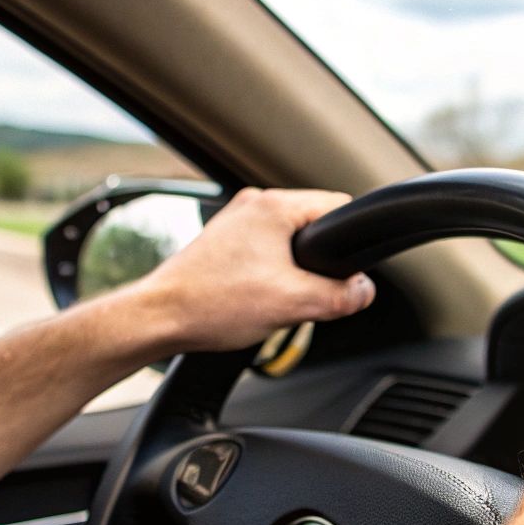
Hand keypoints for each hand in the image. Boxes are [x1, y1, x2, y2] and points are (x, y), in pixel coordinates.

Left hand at [133, 188, 375, 352]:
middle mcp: (253, 206)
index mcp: (273, 207)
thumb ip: (339, 296)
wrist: (159, 318)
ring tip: (280, 299)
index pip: (338, 206)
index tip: (351, 270)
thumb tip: (363, 291)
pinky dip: (272, 275)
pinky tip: (259, 299)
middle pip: (315, 226)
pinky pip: (266, 253)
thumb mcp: (292, 304)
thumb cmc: (211, 303)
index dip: (352, 241)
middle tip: (308, 294)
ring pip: (290, 242)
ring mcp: (236, 224)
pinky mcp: (224, 244)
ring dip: (295, 271)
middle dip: (321, 262)